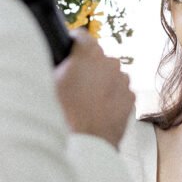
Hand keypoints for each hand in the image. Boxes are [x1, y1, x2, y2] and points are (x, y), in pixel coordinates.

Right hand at [54, 30, 133, 147]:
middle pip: (98, 57)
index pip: (82, 36)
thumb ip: (57, 64)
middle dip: (88, 67)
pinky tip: (98, 109)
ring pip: (111, 74)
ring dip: (101, 82)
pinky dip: (112, 97)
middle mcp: (109, 62)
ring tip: (87, 101)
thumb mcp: (50, 82)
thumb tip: (58, 60)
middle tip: (75, 85)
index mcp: (88, 53)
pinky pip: (120, 91)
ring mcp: (123, 80)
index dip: (73, 44)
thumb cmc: (63, 114)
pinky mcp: (131, 98)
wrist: (85, 144)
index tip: (69, 53)